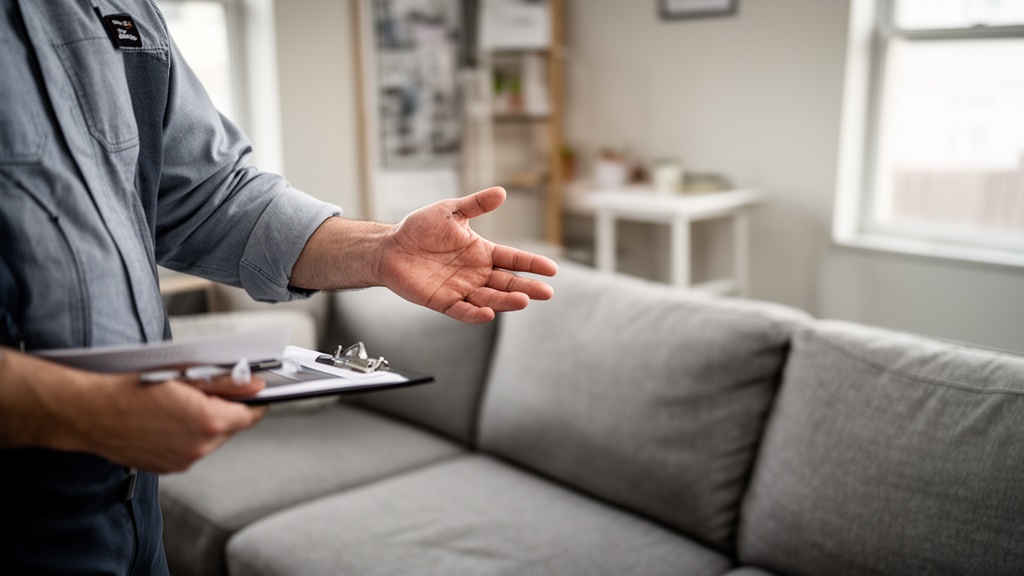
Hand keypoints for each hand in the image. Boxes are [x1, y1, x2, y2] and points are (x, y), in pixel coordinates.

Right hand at [0, 349, 267, 473]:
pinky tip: (169, 422)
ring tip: (181, 405)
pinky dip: (188, 436)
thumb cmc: (132, 389)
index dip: (255, 402)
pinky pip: (192, 450)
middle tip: (208, 391)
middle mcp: (200, 447)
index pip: (251, 415)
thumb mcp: (185, 376)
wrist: (91, 413)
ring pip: (212, 440)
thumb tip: (255, 385)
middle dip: (227, 410)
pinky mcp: (169, 468)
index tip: (256, 393)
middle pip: (232, 428)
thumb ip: (226, 383)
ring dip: (206, 424)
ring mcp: (184, 461)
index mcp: (209, 422)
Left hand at [378, 187, 557, 322]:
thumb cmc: (419, 228)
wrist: (390, 247)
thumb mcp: (450, 211)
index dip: (532, 264)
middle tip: (546, 292)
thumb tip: (502, 192)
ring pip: (490, 298)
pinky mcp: (444, 301)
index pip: (513, 259)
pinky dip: (475, 314)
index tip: (551, 269)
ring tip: (522, 301)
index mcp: (482, 252)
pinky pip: (462, 310)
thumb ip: (476, 204)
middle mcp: (476, 273)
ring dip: (506, 301)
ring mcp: (462, 289)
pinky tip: (487, 314)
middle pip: (507, 283)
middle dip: (527, 288)